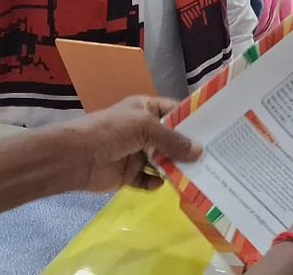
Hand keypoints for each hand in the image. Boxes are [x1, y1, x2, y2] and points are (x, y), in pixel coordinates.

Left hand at [52, 95, 202, 192]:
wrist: (76, 157)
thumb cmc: (111, 131)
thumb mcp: (145, 127)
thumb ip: (172, 140)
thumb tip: (199, 151)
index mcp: (145, 109)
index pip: (174, 111)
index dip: (193, 120)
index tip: (216, 130)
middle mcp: (143, 130)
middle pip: (171, 139)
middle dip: (188, 148)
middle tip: (213, 156)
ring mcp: (136, 152)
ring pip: (163, 160)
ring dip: (175, 167)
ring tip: (198, 174)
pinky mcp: (129, 174)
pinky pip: (149, 179)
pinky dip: (157, 182)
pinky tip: (166, 183)